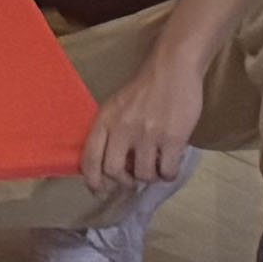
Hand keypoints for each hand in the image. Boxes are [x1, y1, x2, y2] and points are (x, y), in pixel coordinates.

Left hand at [87, 52, 211, 200]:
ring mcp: (148, 134)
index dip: (92, 179)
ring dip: (150, 177)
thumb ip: (111, 131)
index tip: (98, 191)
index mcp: (105, 119)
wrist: (172, 70)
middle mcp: (122, 128)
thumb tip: (110, 165)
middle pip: (113, 171)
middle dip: (123, 181)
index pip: (89, 157)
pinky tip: (170, 165)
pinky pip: (167, 171)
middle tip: (133, 177)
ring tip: (156, 166)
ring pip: (143, 174)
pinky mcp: (173, 138)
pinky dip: (168, 174)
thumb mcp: (117, 106)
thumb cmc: (144, 89)